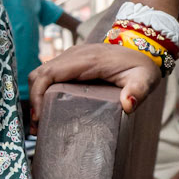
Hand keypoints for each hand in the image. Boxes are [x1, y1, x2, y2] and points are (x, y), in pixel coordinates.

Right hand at [29, 41, 160, 127]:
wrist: (144, 50)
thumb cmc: (142, 67)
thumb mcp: (145, 79)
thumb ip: (138, 91)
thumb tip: (128, 105)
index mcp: (87, 59)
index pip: (50, 73)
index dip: (38, 95)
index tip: (39, 118)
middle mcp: (74, 55)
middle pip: (39, 74)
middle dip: (33, 101)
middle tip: (37, 128)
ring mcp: (70, 58)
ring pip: (40, 75)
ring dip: (35, 97)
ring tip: (39, 124)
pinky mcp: (70, 64)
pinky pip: (48, 76)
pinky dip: (42, 93)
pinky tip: (46, 112)